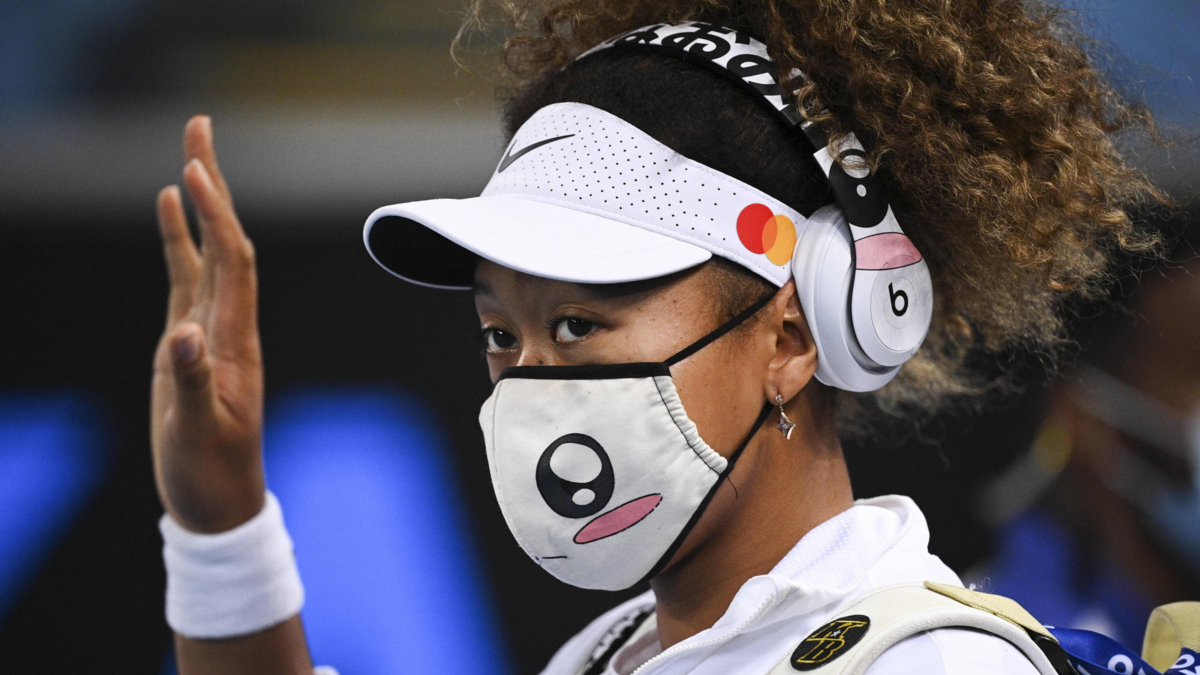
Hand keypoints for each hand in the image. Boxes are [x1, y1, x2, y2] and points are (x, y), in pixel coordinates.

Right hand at [151, 116, 265, 533]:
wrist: (219, 503)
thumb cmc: (210, 473)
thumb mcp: (195, 432)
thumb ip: (188, 383)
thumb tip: (180, 336)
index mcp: (236, 340)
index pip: (232, 262)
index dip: (216, 216)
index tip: (195, 171)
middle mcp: (229, 325)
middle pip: (227, 241)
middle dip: (214, 184)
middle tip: (199, 126)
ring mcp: (210, 330)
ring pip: (208, 253)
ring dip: (200, 203)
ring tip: (187, 153)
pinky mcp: (191, 342)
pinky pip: (187, 279)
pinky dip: (179, 241)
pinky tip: (169, 210)